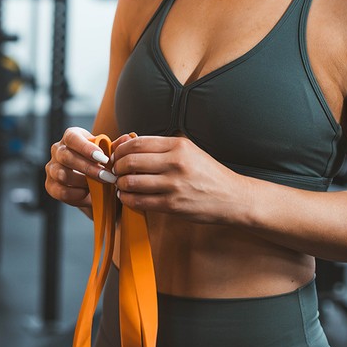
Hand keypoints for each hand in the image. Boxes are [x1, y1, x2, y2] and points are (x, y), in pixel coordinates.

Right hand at [45, 126, 125, 207]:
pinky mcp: (50, 185)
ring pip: (62, 174)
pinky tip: (88, 193)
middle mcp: (57, 150)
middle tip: (107, 176)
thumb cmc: (99, 162)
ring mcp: (52, 168)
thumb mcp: (108, 153)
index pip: (72, 138)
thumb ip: (116, 146)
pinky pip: (60, 191)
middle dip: (88, 168)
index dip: (86, 148)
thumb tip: (127, 138)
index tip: (103, 158)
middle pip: (66, 157)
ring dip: (83, 181)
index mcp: (71, 137)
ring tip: (99, 185)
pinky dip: (76, 194)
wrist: (92, 182)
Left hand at [111, 134, 244, 223]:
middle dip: (117, 166)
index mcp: (179, 145)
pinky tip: (128, 196)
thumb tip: (127, 141)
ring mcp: (173, 185)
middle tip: (116, 170)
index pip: (137, 142)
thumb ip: (160, 146)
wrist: (231, 196)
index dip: (121, 149)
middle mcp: (175, 163)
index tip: (117, 154)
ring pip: (131, 181)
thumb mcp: (189, 150)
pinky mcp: (172, 205)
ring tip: (122, 184)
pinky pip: (139, 201)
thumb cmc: (207, 173)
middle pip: (130, 160)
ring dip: (120, 183)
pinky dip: (127, 199)